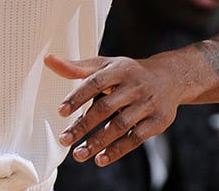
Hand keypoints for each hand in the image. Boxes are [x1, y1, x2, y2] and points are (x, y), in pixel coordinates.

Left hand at [46, 53, 180, 165]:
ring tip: (79, 154)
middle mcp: (135, 86)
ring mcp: (148, 104)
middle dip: (83, 125)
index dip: (78, 97)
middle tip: (64, 139)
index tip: (61, 111)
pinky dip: (117, 150)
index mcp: (119, 69)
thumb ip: (77, 67)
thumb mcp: (105, 65)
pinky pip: (135, 139)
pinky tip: (100, 158)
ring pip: (120, 126)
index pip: (96, 82)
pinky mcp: (158, 121)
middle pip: (106, 107)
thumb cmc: (128, 73)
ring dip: (98, 142)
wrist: (170, 78)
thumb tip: (48, 60)